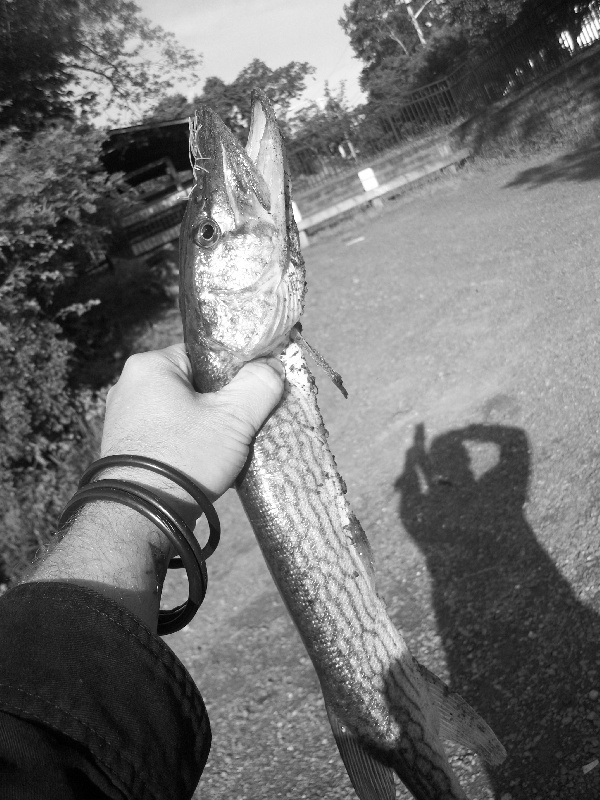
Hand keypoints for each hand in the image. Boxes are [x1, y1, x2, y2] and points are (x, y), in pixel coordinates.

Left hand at [100, 344, 284, 517]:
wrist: (141, 516)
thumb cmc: (185, 458)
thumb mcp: (234, 418)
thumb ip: (260, 384)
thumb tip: (273, 366)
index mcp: (149, 365)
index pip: (204, 354)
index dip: (235, 372)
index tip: (253, 394)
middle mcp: (128, 384)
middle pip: (194, 384)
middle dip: (221, 404)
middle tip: (242, 426)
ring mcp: (123, 418)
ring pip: (181, 411)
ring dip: (206, 426)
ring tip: (224, 448)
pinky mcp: (125, 446)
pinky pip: (167, 433)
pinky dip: (187, 444)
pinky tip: (203, 463)